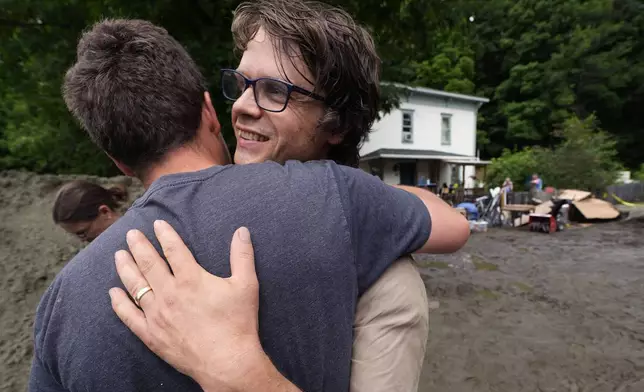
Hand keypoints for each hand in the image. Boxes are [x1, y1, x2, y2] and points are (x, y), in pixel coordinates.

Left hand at [109, 220, 296, 391]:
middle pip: (149, 263)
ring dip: (126, 268)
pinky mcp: (151, 334)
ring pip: (135, 286)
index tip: (157, 224)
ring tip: (119, 255)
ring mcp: (157, 315)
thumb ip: (242, 255)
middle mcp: (169, 293)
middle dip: (139, 246)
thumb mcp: (246, 285)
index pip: (173, 249)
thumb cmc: (238, 323)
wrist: (227, 362)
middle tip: (131, 234)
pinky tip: (113, 292)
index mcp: (191, 279)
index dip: (165, 234)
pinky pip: (129, 316)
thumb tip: (242, 231)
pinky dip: (119, 303)